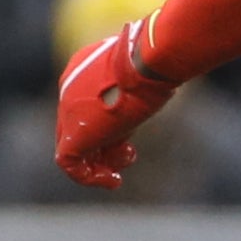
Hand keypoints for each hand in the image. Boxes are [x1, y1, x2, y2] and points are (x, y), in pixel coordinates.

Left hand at [55, 17, 179, 189]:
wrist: (149, 61)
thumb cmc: (158, 59)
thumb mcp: (150, 69)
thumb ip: (144, 79)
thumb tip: (171, 74)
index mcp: (83, 71)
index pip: (88, 106)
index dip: (110, 125)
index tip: (132, 136)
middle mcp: (69, 91)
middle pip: (79, 128)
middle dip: (103, 147)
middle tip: (128, 154)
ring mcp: (69, 113)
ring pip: (73, 148)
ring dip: (97, 165)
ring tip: (117, 174)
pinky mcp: (74, 134)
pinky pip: (70, 164)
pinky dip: (89, 177)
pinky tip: (113, 181)